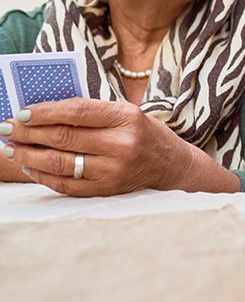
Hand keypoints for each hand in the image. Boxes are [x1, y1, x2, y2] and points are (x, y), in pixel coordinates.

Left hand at [0, 98, 232, 196]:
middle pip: (63, 137)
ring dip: (28, 155)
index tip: (21, 111)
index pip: (77, 112)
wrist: (171, 165)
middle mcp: (122, 145)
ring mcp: (114, 170)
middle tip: (6, 128)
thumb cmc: (143, 133)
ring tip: (10, 148)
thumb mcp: (125, 113)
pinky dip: (42, 175)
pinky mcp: (107, 190)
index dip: (44, 111)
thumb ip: (89, 112)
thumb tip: (41, 113)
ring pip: (59, 162)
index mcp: (127, 118)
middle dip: (27, 132)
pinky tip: (29, 166)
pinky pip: (66, 184)